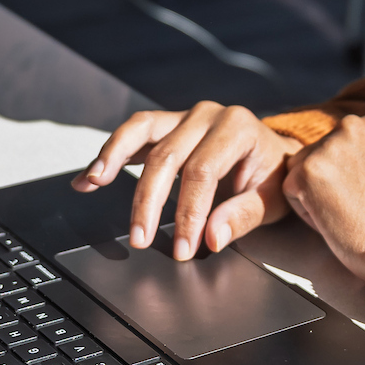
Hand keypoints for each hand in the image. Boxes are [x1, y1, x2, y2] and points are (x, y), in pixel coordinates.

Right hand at [72, 102, 301, 260]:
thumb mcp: (270, 201)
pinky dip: (109, 154)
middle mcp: (208, 115)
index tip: (183, 249)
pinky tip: (89, 177)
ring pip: (141, 132)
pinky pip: (134, 134)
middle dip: (149, 202)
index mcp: (237, 128)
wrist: (276, 155)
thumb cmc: (272, 178)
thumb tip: (212, 238)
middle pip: (167, 156)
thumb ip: (242, 218)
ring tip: (95, 182)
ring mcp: (184, 116)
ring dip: (113, 158)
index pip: (203, 172)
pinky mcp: (167, 125)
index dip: (189, 213)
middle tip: (140, 239)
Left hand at [282, 111, 364, 277]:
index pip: (342, 142)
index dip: (350, 174)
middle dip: (329, 181)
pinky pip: (291, 191)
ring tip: (346, 215)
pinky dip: (306, 212)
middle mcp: (353, 125)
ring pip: (301, 170)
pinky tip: (335, 222)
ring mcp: (329, 145)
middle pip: (318, 151)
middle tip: (354, 208)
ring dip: (315, 194)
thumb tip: (362, 156)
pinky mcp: (308, 171)